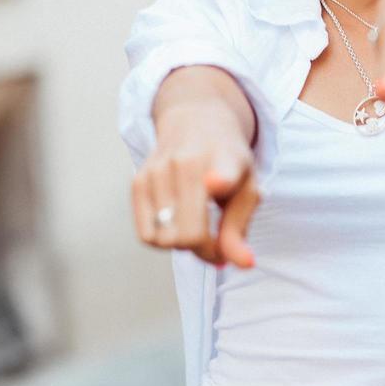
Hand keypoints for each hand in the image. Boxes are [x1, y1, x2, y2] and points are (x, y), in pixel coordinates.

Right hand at [132, 101, 258, 268]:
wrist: (195, 121)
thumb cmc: (227, 162)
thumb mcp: (246, 189)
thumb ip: (240, 229)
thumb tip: (243, 264)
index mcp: (225, 160)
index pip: (221, 172)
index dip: (218, 181)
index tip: (214, 183)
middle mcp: (187, 161)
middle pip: (189, 235)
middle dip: (205, 250)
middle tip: (217, 243)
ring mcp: (158, 170)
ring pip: (165, 240)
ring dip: (184, 246)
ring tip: (197, 228)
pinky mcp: (137, 180)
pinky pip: (146, 235)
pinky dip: (162, 241)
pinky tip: (175, 225)